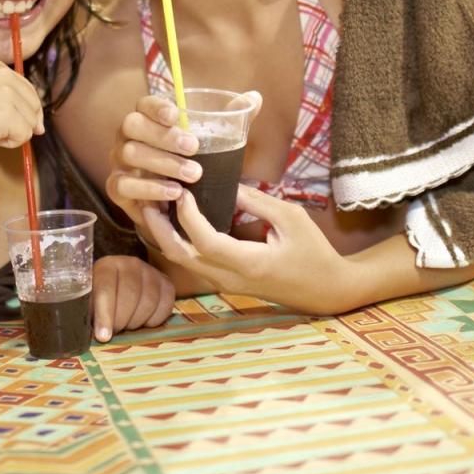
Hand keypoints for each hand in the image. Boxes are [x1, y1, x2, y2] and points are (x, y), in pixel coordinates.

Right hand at [0, 59, 44, 156]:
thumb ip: (0, 98)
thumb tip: (37, 124)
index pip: (27, 89)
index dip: (26, 109)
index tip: (18, 123)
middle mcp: (4, 75)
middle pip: (34, 105)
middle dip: (22, 122)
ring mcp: (6, 94)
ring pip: (30, 122)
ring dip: (12, 133)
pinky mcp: (6, 116)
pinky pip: (23, 136)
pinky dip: (9, 143)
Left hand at [91, 256, 175, 341]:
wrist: (119, 284)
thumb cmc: (99, 298)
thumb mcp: (89, 302)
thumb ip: (89, 313)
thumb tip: (95, 334)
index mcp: (106, 266)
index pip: (106, 289)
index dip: (105, 315)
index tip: (103, 336)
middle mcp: (130, 264)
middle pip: (130, 296)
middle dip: (121, 321)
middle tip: (115, 331)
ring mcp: (150, 271)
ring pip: (149, 302)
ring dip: (137, 321)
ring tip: (127, 325)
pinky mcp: (166, 282)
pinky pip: (166, 305)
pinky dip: (155, 319)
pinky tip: (143, 321)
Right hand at [105, 92, 261, 235]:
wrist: (171, 205)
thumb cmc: (189, 164)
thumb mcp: (211, 141)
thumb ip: (230, 118)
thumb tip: (255, 97)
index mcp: (147, 119)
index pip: (144, 103)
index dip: (157, 107)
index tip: (177, 115)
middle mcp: (127, 136)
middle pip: (133, 125)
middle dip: (164, 136)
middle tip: (194, 148)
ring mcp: (119, 162)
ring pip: (130, 154)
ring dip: (163, 163)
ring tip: (193, 174)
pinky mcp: (116, 189)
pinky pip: (124, 185)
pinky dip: (149, 188)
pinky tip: (173, 193)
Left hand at [142, 186, 353, 313]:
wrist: (326, 289)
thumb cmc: (313, 251)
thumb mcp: (291, 218)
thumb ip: (256, 202)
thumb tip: (226, 184)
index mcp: (249, 263)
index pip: (206, 242)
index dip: (188, 217)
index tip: (183, 191)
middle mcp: (231, 279)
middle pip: (182, 257)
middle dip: (160, 228)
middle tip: (146, 198)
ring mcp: (226, 284)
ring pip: (184, 262)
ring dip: (165, 235)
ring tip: (154, 205)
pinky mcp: (226, 282)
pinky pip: (194, 262)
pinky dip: (179, 242)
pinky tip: (175, 220)